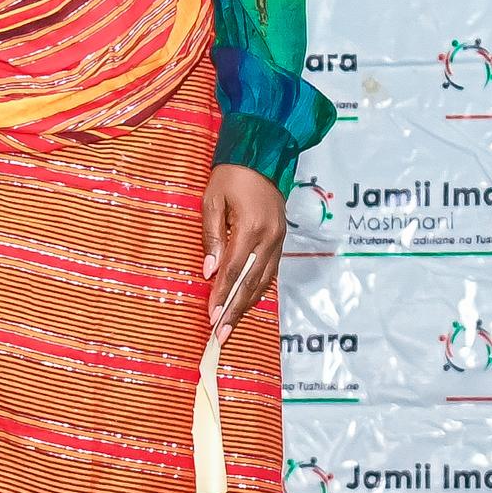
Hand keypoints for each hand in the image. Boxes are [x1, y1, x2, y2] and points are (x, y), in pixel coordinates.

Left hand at [200, 166, 285, 337]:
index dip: (222, 295)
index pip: (234, 270)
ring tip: (231, 326)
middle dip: (235, 310)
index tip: (211, 317)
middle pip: (251, 283)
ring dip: (246, 306)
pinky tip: (246, 304)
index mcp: (251, 227)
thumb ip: (211, 237)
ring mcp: (279, 240)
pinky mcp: (282, 240)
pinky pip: (270, 272)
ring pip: (263, 282)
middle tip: (221, 335)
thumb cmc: (232, 176)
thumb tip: (209, 271)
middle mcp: (269, 238)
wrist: (262, 157)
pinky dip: (258, 291)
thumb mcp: (212, 201)